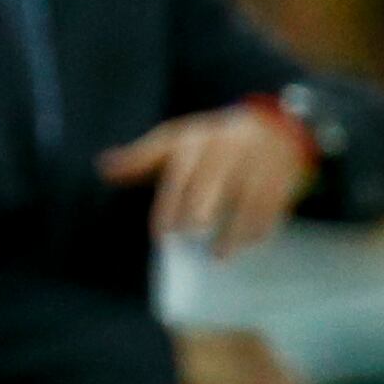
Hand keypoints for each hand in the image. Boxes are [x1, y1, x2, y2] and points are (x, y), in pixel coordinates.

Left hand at [99, 103, 311, 257]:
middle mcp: (226, 148)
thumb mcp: (176, 142)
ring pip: (245, 197)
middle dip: (199, 210)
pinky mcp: (281, 176)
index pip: (179, 173)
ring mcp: (256, 162)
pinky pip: (272, 204)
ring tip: (218, 255)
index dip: (169, 205)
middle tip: (189, 237)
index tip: (161, 235)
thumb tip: (102, 168)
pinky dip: (261, 227)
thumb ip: (141, 159)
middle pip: (211, 182)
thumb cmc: (212, 142)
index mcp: (196, 141)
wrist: (273, 127)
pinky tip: (250, 244)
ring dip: (233, 229)